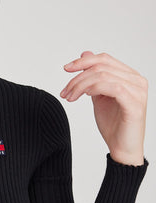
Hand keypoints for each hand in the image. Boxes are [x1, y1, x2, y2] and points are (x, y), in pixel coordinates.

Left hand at [60, 51, 147, 165]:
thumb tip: (85, 53)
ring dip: (81, 85)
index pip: (104, 59)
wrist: (121, 148)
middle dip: (78, 77)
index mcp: (129, 76)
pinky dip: (93, 89)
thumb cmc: (113, 124)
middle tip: (65, 91)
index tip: (66, 69)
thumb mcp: (99, 95)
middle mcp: (136, 80)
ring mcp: (138, 91)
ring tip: (70, 97)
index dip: (83, 61)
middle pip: (102, 66)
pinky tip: (83, 96)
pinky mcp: (134, 103)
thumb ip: (93, 77)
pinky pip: (112, 87)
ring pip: (103, 75)